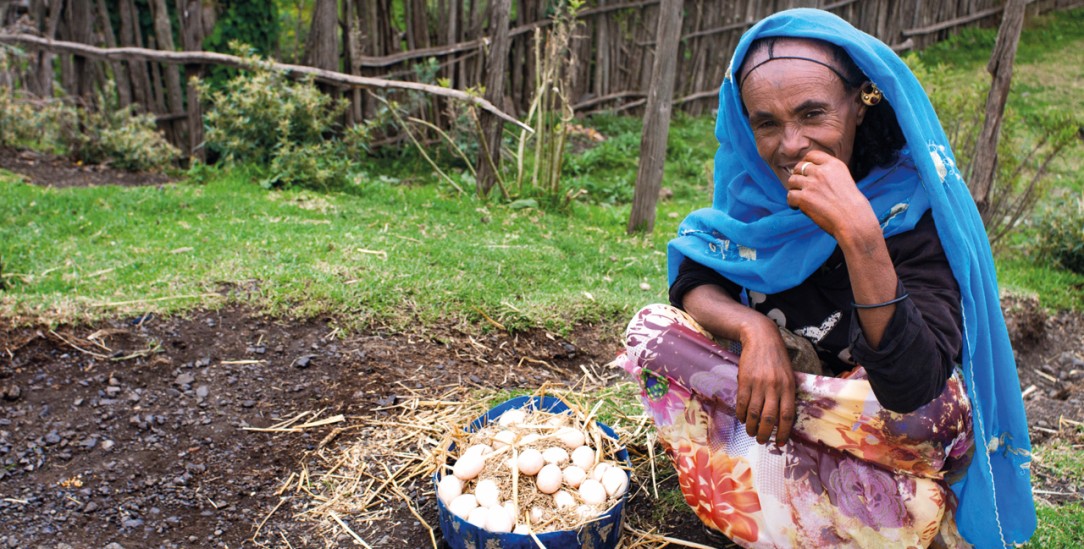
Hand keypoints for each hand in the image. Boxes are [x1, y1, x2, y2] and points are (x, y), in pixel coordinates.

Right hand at [734, 321, 796, 445]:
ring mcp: (758, 384)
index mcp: (789, 387)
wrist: (761, 338)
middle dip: (764, 433)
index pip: (787, 415)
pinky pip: (742, 402)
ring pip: (754, 413)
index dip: (783, 432)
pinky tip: (741, 418)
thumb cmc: (777, 359)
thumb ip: (787, 394)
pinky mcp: (745, 380)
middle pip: (769, 418)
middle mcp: (774, 387)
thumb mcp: (789, 375)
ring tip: (750, 432)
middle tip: (761, 440)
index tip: (779, 443)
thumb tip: (782, 418)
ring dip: (751, 426)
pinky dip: (741, 414)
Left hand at [785, 150, 876, 239]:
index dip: (805, 162)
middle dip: (798, 176)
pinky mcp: (804, 197)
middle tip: (802, 187)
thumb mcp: (844, 180)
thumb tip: (810, 173)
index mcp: (833, 165)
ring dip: (794, 189)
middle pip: (799, 167)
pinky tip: (798, 207)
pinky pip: (790, 196)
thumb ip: (829, 174)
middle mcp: (822, 172)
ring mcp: (812, 184)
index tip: (804, 171)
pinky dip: (792, 202)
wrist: (854, 220)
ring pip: (792, 181)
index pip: (812, 155)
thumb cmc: (852, 205)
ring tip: (801, 198)